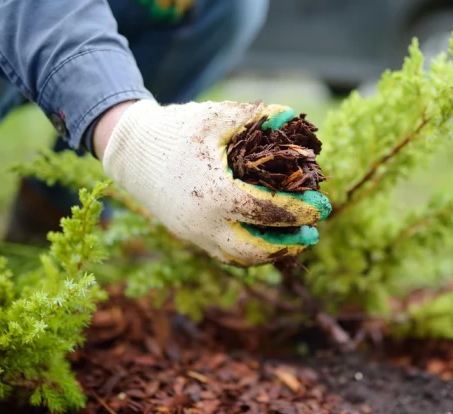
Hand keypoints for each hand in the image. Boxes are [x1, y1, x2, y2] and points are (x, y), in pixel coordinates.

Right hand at [99, 99, 330, 265]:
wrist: (131, 151)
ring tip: (295, 240)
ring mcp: (194, 234)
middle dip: (289, 243)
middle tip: (313, 232)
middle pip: (256, 250)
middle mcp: (204, 223)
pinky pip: (225, 253)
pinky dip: (250, 252)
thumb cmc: (175, 130)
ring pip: (240, 259)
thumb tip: (292, 115)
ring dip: (271, 254)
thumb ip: (255, 116)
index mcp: (215, 194)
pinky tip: (267, 240)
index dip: (299, 211)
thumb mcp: (215, 117)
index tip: (322, 206)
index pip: (267, 212)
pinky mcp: (189, 236)